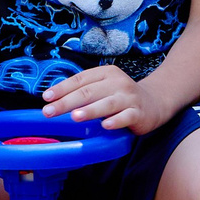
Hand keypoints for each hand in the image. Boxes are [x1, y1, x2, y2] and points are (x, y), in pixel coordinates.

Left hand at [40, 66, 165, 133]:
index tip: (46, 97)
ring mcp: (129, 97)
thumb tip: (54, 99)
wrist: (154, 103)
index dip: (62, 87)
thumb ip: (84, 90)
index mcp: (106, 73)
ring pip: (107, 104)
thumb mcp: (103, 87)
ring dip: (90, 110)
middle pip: (89, 92)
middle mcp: (117, 82)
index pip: (80, 78)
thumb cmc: (120, 96)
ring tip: (75, 116)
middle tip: (49, 111)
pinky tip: (106, 126)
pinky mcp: (139, 113)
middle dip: (67, 102)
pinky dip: (116, 121)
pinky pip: (126, 117)